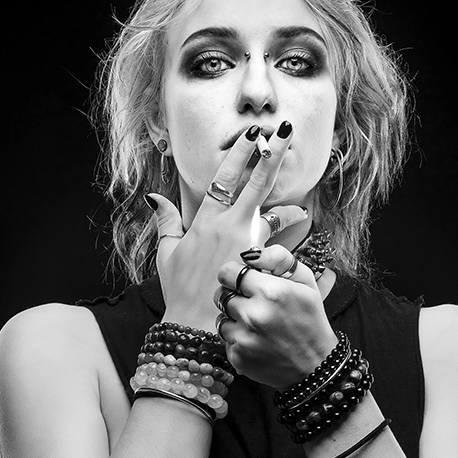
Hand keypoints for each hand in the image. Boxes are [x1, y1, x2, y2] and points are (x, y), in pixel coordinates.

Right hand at [146, 122, 308, 332]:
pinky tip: (303, 218)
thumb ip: (165, 222)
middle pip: (254, 182)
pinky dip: (290, 227)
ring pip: (273, 208)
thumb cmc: (179, 291)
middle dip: (270, 155)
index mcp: (204, 220)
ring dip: (288, 194)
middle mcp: (227, 225)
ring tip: (301, 190)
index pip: (224, 178)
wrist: (194, 324)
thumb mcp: (166, 254)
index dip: (240, 154)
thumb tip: (154, 198)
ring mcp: (245, 243)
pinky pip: (281, 239)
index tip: (253, 135)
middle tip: (285, 133)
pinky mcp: (258, 261)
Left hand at [214, 244, 337, 388]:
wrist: (316, 367)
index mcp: (270, 292)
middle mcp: (253, 315)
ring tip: (257, 325)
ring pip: (221, 317)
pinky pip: (226, 339)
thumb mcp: (306, 282)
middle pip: (221, 294)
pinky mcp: (237, 357)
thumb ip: (279, 259)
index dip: (235, 275)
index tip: (244, 282)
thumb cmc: (311, 320)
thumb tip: (250, 253)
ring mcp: (243, 339)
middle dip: (234, 296)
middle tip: (253, 304)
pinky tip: (257, 341)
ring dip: (235, 319)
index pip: (227, 272)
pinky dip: (238, 339)